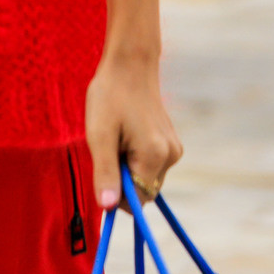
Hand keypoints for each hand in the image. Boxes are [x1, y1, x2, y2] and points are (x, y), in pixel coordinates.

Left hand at [85, 49, 182, 208]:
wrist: (130, 65)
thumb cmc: (110, 97)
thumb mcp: (99, 135)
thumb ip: (105, 172)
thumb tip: (107, 207)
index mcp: (154, 156)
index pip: (137, 200)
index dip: (117, 195)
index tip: (101, 174)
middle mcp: (171, 156)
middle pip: (143, 190)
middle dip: (122, 179)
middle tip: (107, 149)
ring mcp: (174, 149)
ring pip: (146, 178)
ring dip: (127, 168)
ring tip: (116, 137)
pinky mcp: (171, 143)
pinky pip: (150, 164)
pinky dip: (135, 158)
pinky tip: (125, 134)